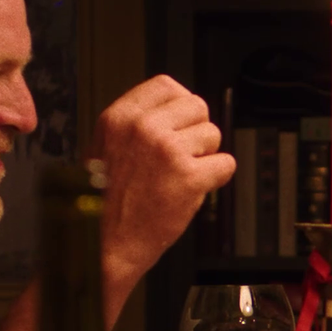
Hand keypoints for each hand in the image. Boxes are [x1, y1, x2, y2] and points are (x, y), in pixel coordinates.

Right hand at [92, 75, 237, 300]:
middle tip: (182, 157)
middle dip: (196, 131)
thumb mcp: (107, 148)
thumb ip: (138, 125)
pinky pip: (226, 164)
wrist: (106, 245)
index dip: (181, 105)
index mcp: (119, 116)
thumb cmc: (106, 202)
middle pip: (197, 106)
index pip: (167, 85)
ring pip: (213, 135)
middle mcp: (143, 127)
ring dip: (205, 157)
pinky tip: (192, 191)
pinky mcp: (189, 177)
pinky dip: (216, 179)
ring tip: (180, 177)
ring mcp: (167, 150)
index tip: (180, 124)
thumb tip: (176, 109)